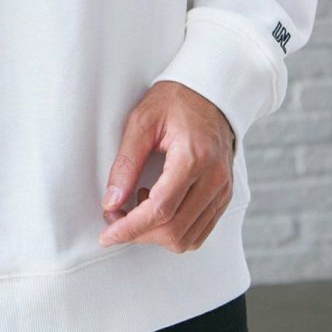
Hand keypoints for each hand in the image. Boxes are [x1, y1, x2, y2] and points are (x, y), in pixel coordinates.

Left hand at [98, 80, 236, 252]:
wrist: (211, 92)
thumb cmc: (175, 101)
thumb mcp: (142, 122)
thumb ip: (126, 163)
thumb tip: (111, 201)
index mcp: (194, 157)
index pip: (160, 210)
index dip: (130, 228)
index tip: (107, 234)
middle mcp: (214, 179)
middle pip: (174, 230)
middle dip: (138, 232)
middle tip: (115, 213)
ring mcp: (222, 190)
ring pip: (187, 238)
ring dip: (155, 234)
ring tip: (139, 202)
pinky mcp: (224, 196)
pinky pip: (199, 231)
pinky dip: (174, 230)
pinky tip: (159, 205)